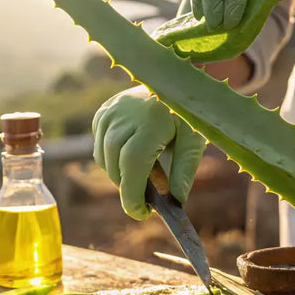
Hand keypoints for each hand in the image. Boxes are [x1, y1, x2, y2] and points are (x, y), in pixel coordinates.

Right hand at [92, 88, 205, 219]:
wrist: (174, 81)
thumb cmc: (187, 114)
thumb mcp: (194, 141)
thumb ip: (184, 171)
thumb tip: (175, 201)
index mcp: (151, 120)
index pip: (133, 163)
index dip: (133, 193)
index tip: (141, 213)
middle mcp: (125, 114)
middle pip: (115, 164)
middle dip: (128, 187)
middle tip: (145, 200)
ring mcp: (110, 111)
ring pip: (104, 157)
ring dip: (119, 174)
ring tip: (143, 174)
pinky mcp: (103, 112)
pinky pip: (100, 146)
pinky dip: (112, 158)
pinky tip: (131, 154)